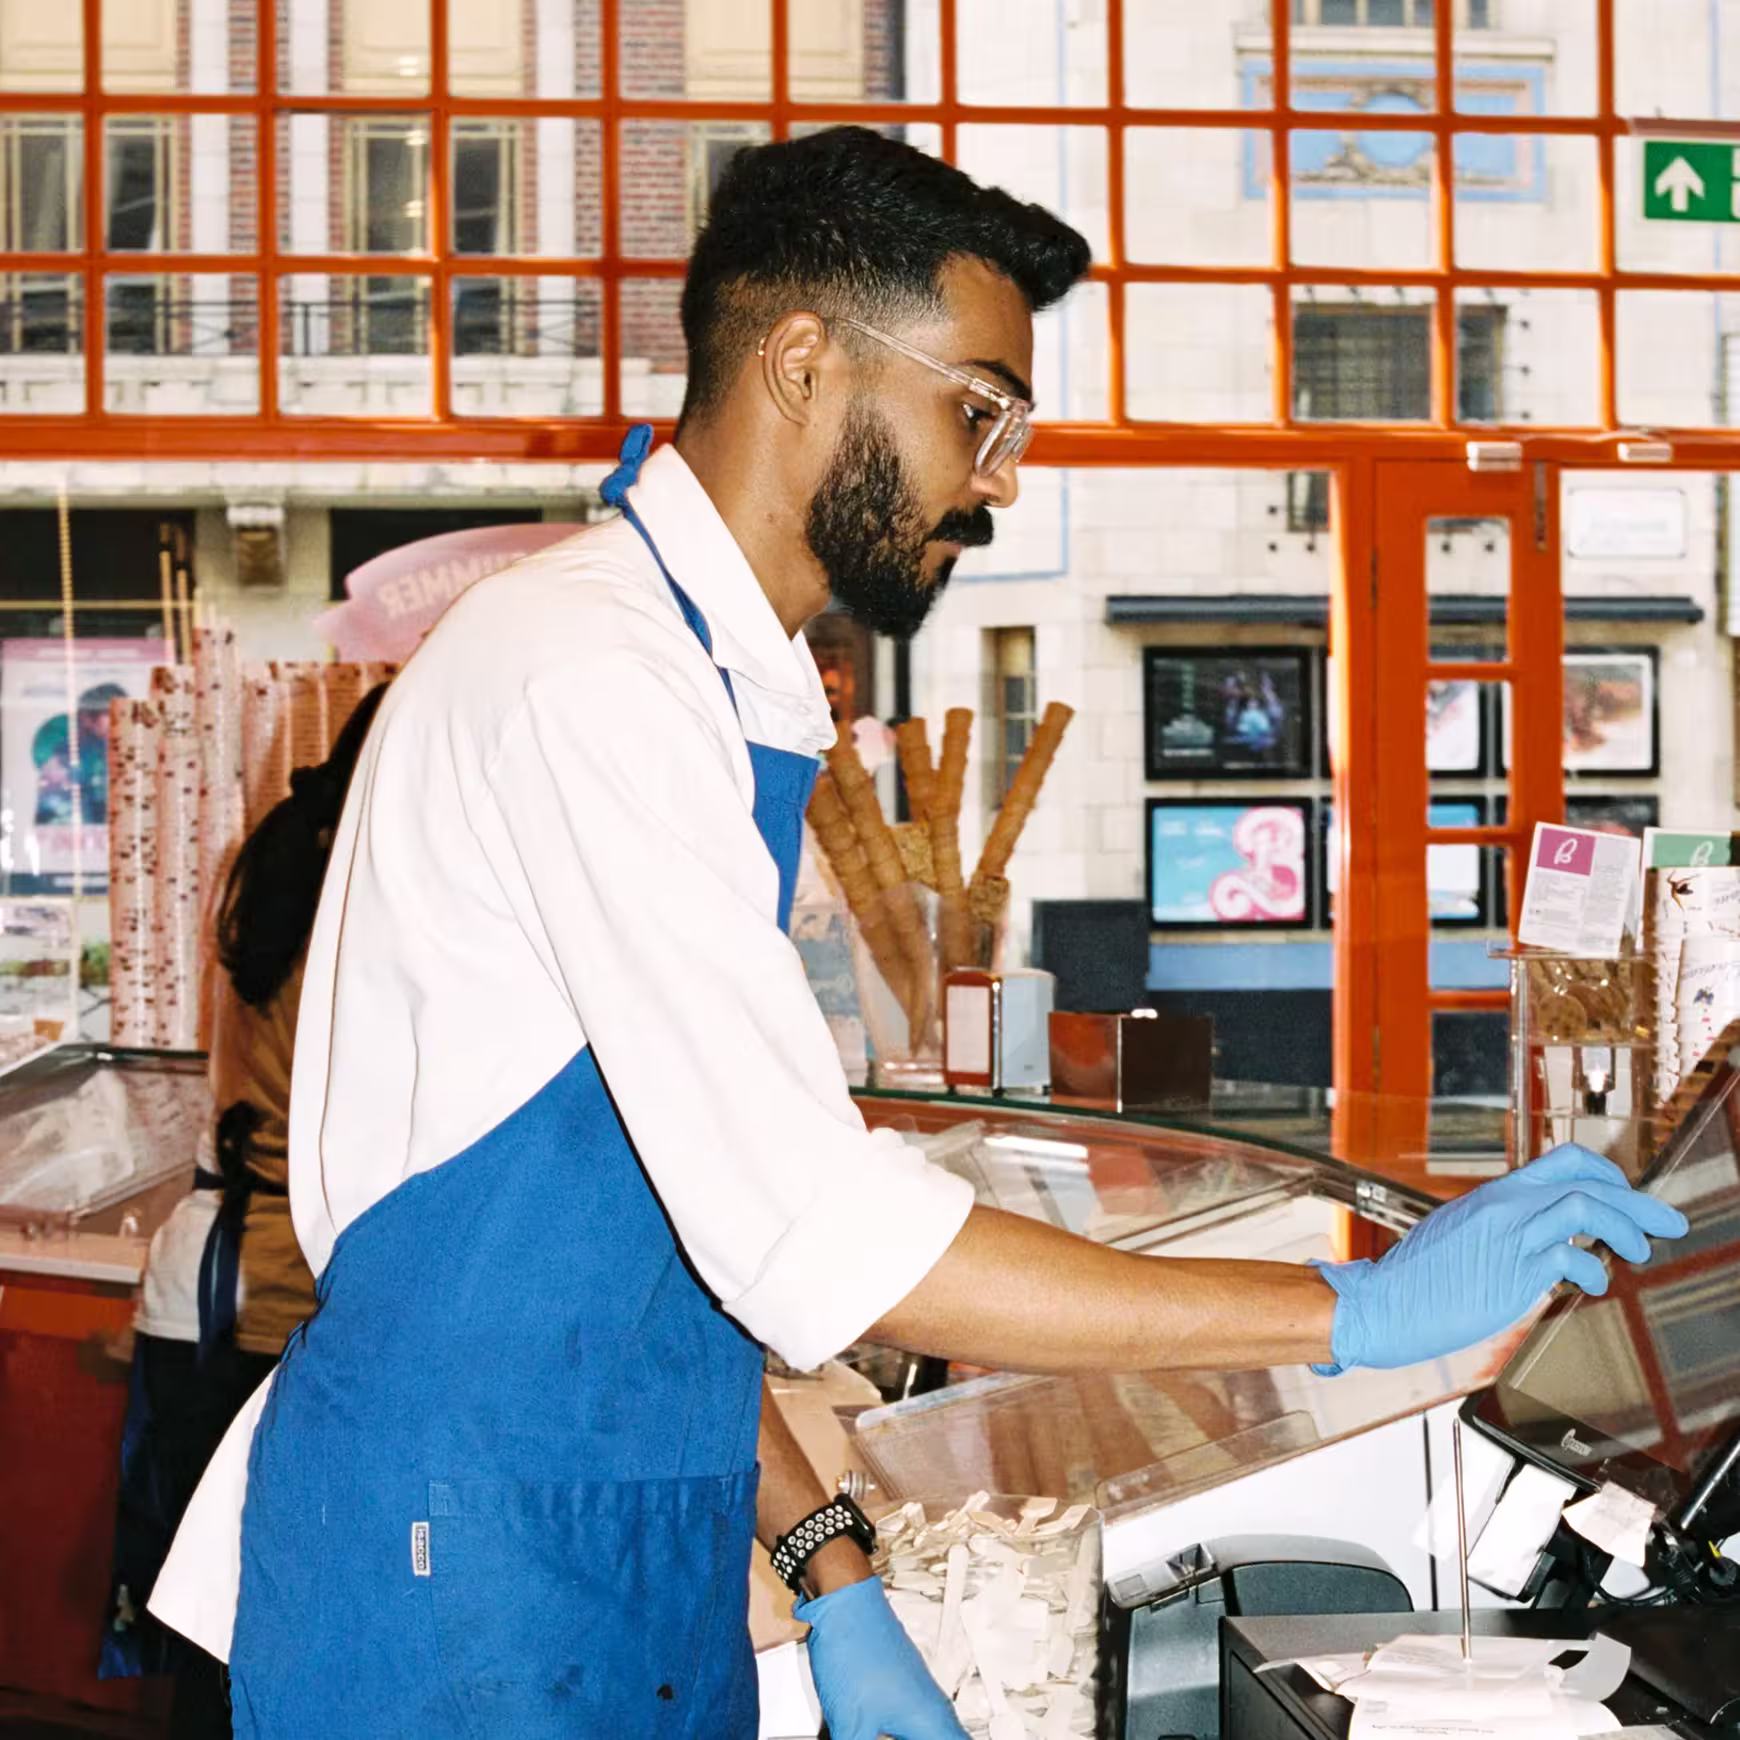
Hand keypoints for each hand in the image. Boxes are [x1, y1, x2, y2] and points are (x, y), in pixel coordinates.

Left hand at [796, 1574, 967, 1739]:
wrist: (842, 1603)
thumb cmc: (856, 1650)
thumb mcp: (852, 1723)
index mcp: (933, 1723)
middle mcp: (931, 1710)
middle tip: (885, 1739)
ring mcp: (915, 1697)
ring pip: (923, 1736)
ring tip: (873, 1734)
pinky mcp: (897, 1690)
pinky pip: (906, 1726)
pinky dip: (895, 1735)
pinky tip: (868, 1734)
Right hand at [1314, 1143, 1687, 1372]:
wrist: (1383, 1303)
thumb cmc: (1418, 1279)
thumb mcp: (1461, 1233)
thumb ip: (1501, 1226)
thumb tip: (1542, 1233)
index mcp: (1495, 1194)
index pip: (1564, 1160)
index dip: (1609, 1174)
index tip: (1629, 1195)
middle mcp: (1504, 1205)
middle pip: (1587, 1182)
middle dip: (1640, 1202)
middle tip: (1670, 1223)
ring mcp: (1508, 1235)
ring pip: (1585, 1206)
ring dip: (1626, 1229)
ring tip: (1641, 1252)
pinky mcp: (1510, 1272)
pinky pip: (1569, 1254)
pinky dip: (1593, 1269)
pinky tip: (1594, 1283)